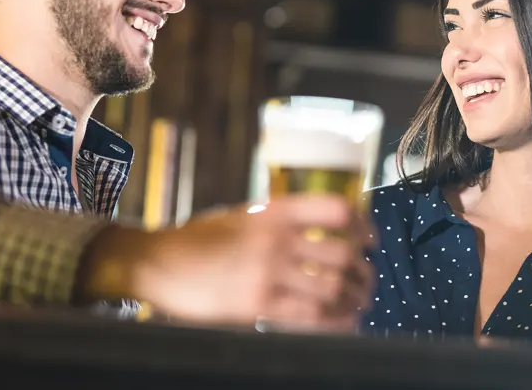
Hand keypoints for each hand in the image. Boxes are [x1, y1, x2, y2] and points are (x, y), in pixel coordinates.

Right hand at [82, 194, 374, 329]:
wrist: (160, 262)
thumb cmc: (202, 238)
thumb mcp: (245, 215)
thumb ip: (281, 221)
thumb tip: (323, 234)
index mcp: (276, 210)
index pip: (336, 209)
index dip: (363, 225)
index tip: (371, 240)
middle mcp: (276, 237)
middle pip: (342, 253)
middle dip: (364, 271)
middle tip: (367, 279)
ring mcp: (268, 271)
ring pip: (332, 287)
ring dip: (355, 297)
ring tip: (359, 303)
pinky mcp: (257, 305)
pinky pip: (311, 316)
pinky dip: (336, 322)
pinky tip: (343, 322)